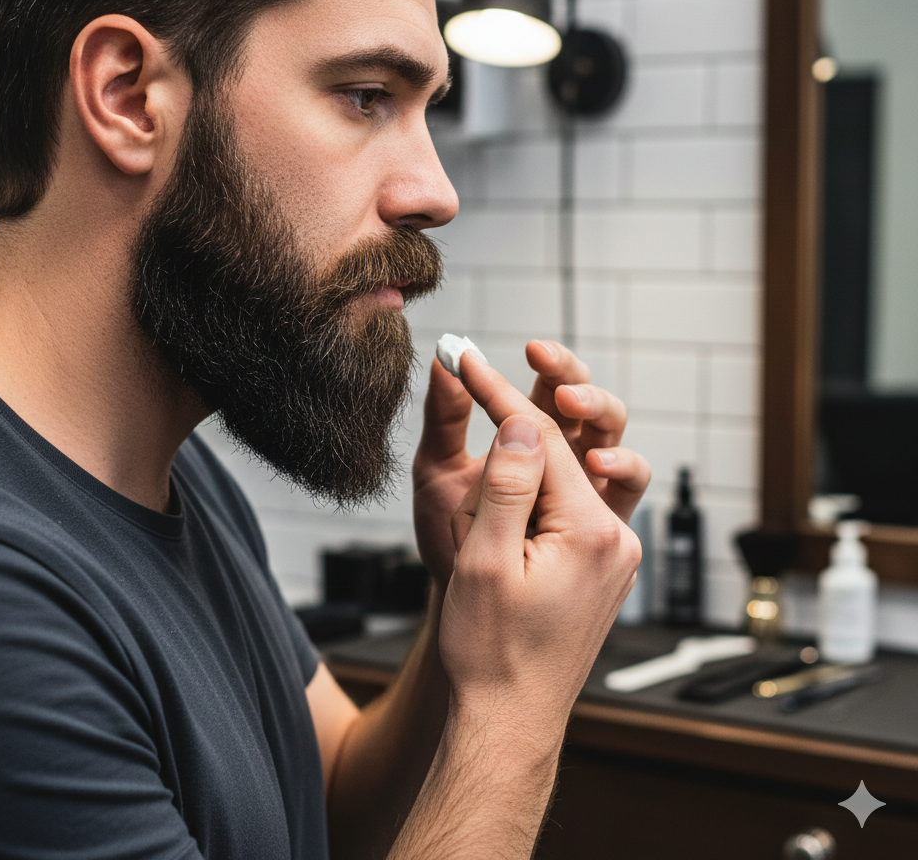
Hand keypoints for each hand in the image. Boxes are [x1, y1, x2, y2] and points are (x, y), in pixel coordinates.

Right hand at [439, 350, 641, 730]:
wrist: (509, 721)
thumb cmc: (490, 653)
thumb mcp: (484, 561)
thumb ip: (507, 485)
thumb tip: (523, 420)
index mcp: (592, 534)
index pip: (543, 439)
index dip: (497, 394)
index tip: (463, 359)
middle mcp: (617, 540)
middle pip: (565, 449)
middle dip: (520, 408)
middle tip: (477, 372)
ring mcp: (614, 556)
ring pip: (568, 476)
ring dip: (531, 448)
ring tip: (497, 421)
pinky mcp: (602, 568)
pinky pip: (572, 505)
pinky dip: (539, 485)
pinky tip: (511, 482)